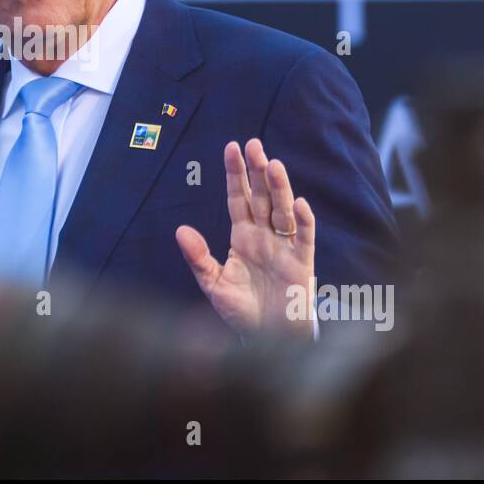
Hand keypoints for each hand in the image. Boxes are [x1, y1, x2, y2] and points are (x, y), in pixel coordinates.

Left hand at [176, 139, 315, 336]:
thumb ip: (199, 257)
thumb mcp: (214, 284)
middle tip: (255, 144)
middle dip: (258, 171)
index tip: (232, 147)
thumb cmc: (242, 311)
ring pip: (283, 210)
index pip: (239, 198)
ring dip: (279, 188)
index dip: (236, 174)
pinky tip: (299, 204)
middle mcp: (265, 235)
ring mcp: (284, 246)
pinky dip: (304, 221)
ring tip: (273, 165)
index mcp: (243, 236)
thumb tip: (180, 230)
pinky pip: (304, 238)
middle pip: (262, 196)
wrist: (267, 339)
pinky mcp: (301, 263)